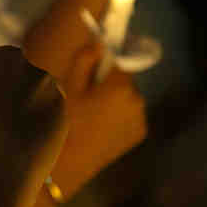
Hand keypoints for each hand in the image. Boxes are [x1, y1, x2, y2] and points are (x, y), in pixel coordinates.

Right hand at [0, 42, 67, 206]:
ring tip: (13, 136)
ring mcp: (38, 77)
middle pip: (7, 64)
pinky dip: (42, 120)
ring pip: (33, 84)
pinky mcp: (60, 101)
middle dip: (4, 84)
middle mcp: (6, 56)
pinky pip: (50, 106)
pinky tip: (29, 143)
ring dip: (26, 101)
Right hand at [50, 39, 147, 194]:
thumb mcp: (69, 86)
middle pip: (124, 80)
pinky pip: (130, 115)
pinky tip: (101, 127)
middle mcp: (137, 100)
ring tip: (93, 115)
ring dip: (115, 100)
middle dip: (109, 83)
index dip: (103, 65)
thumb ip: (85, 59)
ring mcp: (140, 119)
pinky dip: (120, 116)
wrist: (69, 163)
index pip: (118, 61)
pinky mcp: (139, 134)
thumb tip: (99, 43)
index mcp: (121, 86)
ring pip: (128, 98)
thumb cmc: (65, 122)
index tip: (89, 75)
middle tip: (87, 98)